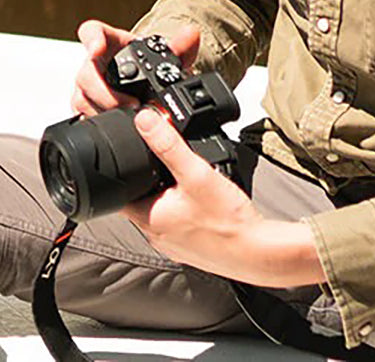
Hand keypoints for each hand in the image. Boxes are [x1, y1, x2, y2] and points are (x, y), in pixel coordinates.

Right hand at [70, 20, 201, 113]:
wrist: (147, 82)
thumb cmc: (149, 63)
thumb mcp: (168, 55)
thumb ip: (181, 45)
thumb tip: (191, 34)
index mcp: (110, 41)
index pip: (92, 32)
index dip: (91, 39)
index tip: (97, 49)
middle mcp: (93, 62)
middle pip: (86, 72)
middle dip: (105, 90)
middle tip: (129, 103)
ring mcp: (87, 84)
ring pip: (81, 96)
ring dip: (103, 108)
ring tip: (128, 116)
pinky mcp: (85, 104)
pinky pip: (82, 113)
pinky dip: (99, 119)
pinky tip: (115, 125)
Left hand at [123, 108, 325, 288]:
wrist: (256, 253)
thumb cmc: (226, 221)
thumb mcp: (196, 173)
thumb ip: (168, 145)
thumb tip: (144, 121)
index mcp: (147, 218)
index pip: (118, 193)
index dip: (123, 172)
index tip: (132, 156)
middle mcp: (155, 235)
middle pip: (139, 201)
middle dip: (149, 181)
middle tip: (166, 164)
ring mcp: (172, 244)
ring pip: (160, 212)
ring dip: (167, 196)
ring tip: (186, 181)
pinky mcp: (189, 249)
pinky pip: (177, 224)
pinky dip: (184, 211)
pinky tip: (202, 203)